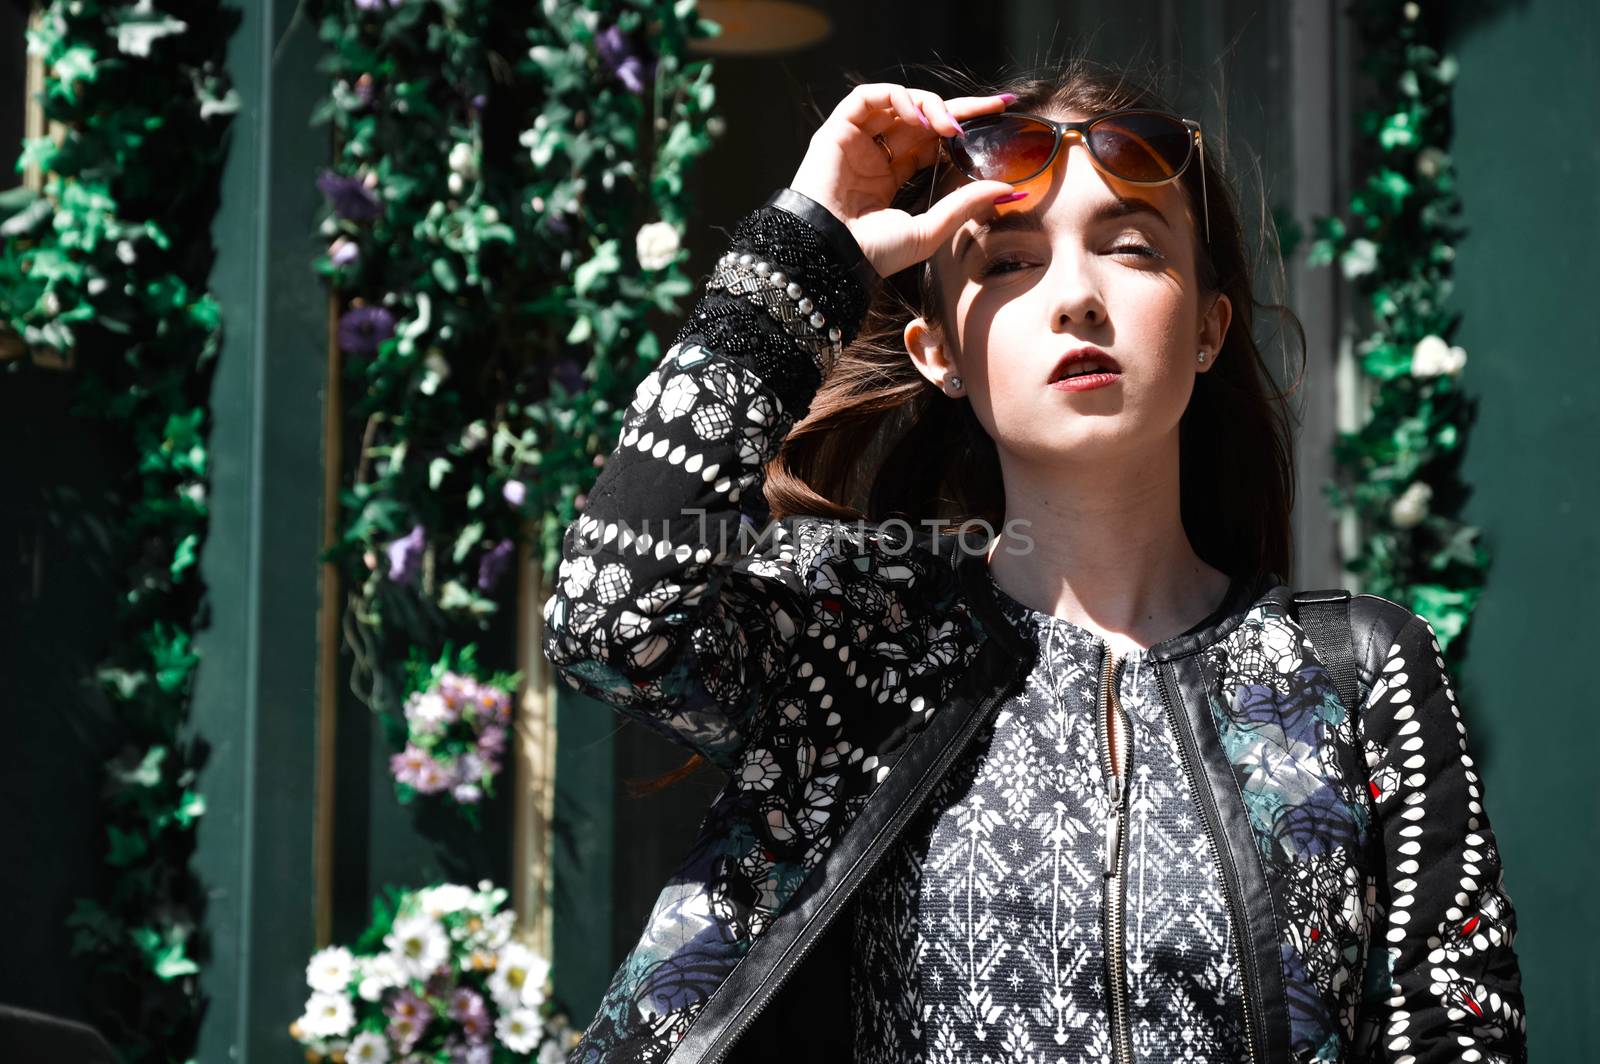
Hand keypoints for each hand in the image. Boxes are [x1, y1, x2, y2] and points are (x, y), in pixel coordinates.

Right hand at [788, 83, 1017, 279]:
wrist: (831, 257)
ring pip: (898, 102)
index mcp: (892, 177)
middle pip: (921, 118)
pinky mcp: (836, 131)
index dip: (963, 127)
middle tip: (993, 107)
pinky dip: (896, 97)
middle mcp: (874, 155)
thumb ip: (965, 205)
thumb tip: (1009, 189)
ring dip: (928, 104)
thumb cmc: (874, 253)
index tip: (1000, 117)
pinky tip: (918, 116)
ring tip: (948, 125)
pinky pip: (867, 98)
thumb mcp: (930, 229)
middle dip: (958, 109)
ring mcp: (855, 141)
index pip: (932, 141)